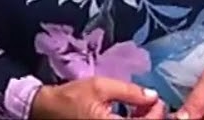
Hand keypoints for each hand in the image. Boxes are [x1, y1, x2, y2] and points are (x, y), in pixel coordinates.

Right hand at [31, 77, 166, 119]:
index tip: (156, 99)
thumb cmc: (71, 97)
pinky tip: (131, 113)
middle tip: (150, 101)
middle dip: (151, 116)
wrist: (47, 109)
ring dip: (142, 119)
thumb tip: (152, 95)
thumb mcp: (100, 87)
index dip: (156, 112)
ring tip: (140, 105)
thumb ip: (129, 91)